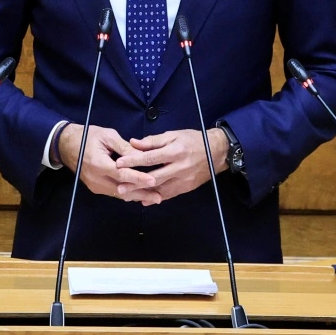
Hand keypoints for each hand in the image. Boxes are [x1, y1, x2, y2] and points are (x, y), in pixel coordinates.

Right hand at [58, 124, 160, 204]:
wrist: (67, 145)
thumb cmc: (88, 137)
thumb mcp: (107, 136)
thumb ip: (125, 148)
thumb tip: (143, 156)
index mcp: (98, 164)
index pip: (122, 174)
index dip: (139, 178)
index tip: (154, 181)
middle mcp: (96, 179)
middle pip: (123, 190)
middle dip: (142, 194)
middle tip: (159, 197)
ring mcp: (95, 186)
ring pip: (119, 194)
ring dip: (136, 196)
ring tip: (154, 197)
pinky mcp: (95, 188)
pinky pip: (114, 193)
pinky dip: (128, 193)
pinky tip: (140, 193)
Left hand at [114, 128, 228, 203]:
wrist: (216, 152)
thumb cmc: (193, 140)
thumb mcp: (174, 135)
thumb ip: (153, 141)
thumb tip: (134, 143)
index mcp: (175, 151)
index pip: (151, 158)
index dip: (134, 161)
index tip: (119, 163)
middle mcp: (179, 167)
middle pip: (154, 177)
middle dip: (135, 183)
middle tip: (119, 188)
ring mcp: (183, 180)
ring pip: (160, 190)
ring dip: (143, 194)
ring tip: (127, 196)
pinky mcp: (186, 188)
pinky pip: (168, 195)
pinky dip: (155, 198)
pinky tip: (143, 200)